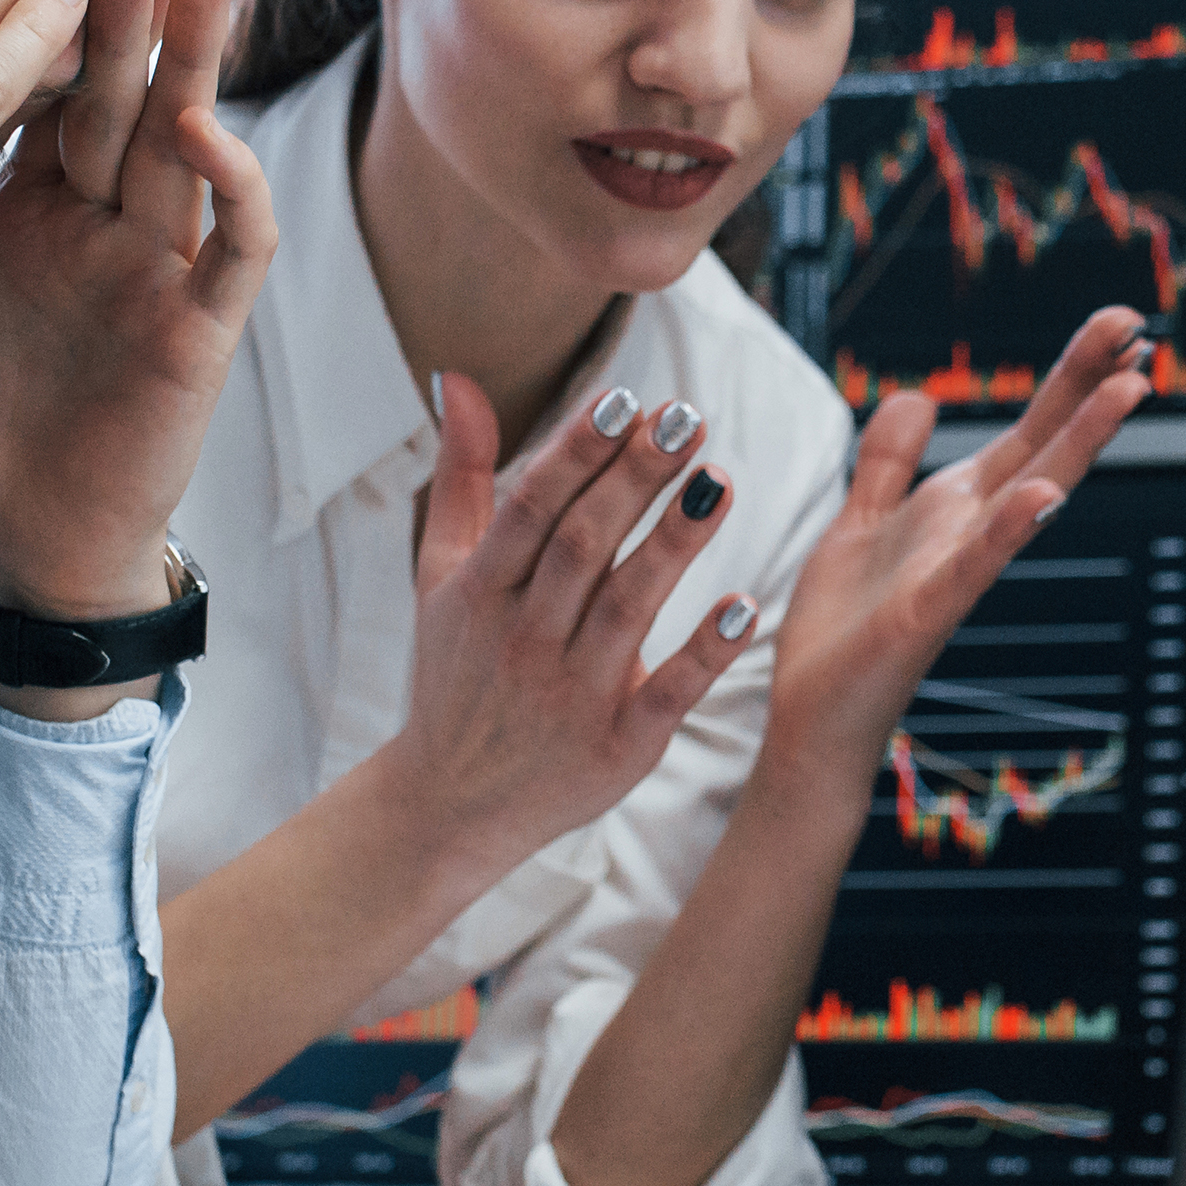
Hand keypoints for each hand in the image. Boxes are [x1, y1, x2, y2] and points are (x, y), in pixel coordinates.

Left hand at [0, 0, 279, 622]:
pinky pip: (233, 247)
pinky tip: (204, 128)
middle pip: (105, 80)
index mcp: (19, 200)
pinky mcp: (199, 330)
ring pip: (183, 134)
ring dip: (190, 51)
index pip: (20, 73)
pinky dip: (228, 185)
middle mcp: (95, 217)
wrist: (14, 548)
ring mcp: (152, 266)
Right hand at [372, 376, 762, 895]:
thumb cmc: (455, 674)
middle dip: (634, 480)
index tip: (625, 401)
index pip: (531, 509)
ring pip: (625, 611)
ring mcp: (569, 697)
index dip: (576, 453)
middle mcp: (522, 640)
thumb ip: (459, 475)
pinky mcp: (617, 749)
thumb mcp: (439, 575)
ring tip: (721, 481)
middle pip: (582, 548)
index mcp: (479, 592)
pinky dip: (704, 652)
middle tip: (688, 418)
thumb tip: (458, 379)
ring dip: (674, 546)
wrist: (449, 806)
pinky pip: (666, 694)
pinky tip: (746, 605)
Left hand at [760, 306, 1152, 794]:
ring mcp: (957, 572)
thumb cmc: (845, 631)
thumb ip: (889, 461)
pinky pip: (975, 565)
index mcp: (956, 508)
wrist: (816, 716)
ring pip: (1029, 495)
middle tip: (1140, 329)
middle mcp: (970, 534)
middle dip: (1089, 387)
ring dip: (1077, 443)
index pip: (1029, 429)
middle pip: (1043, 445)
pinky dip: (1008, 530)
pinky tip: (1041, 496)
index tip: (1119, 324)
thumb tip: (918, 395)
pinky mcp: (927, 613)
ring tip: (1127, 390)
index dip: (1071, 376)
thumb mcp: (862, 521)